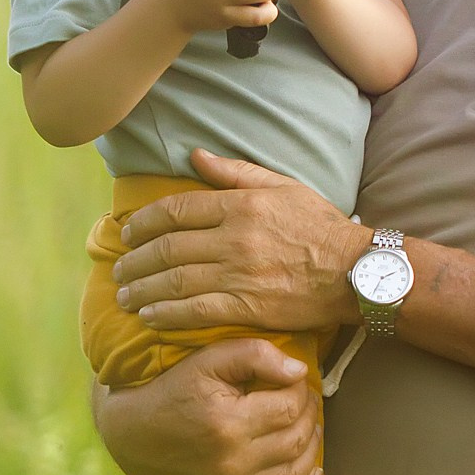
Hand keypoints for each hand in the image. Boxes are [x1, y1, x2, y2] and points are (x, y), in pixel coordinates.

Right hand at [93, 337, 320, 474]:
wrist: (133, 435)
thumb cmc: (173, 390)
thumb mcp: (208, 360)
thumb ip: (255, 356)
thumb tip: (299, 372)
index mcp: (228, 423)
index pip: (290, 407)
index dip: (301, 391)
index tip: (294, 381)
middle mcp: (232, 463)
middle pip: (296, 440)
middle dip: (309, 416)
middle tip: (304, 401)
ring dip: (312, 449)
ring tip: (308, 427)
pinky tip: (311, 473)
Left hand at [113, 152, 368, 333]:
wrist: (355, 271)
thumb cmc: (321, 226)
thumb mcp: (283, 186)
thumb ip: (235, 172)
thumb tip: (195, 156)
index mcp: (240, 206)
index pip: (177, 210)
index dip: (144, 222)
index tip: (128, 232)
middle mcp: (234, 239)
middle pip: (167, 248)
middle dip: (135, 260)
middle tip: (118, 269)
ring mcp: (239, 275)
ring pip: (175, 282)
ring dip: (142, 290)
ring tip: (124, 296)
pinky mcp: (247, 307)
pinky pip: (195, 312)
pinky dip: (166, 315)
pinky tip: (149, 318)